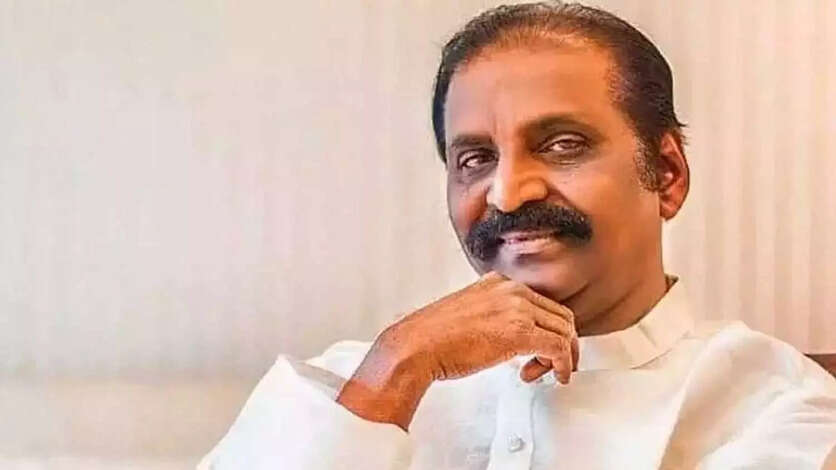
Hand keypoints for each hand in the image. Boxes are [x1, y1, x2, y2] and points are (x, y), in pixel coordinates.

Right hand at [336, 271, 578, 430]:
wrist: (416, 346)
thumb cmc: (433, 338)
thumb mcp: (469, 313)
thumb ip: (492, 315)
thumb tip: (508, 335)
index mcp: (498, 282)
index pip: (542, 303)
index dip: (548, 329)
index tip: (542, 348)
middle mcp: (511, 290)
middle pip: (560, 315)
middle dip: (562, 343)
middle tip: (552, 363)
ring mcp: (516, 309)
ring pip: (564, 331)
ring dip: (562, 356)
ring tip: (544, 372)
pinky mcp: (520, 332)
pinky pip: (558, 348)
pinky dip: (564, 365)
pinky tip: (556, 376)